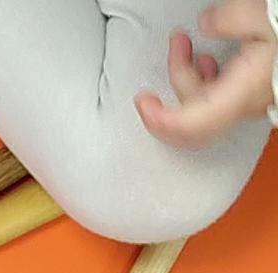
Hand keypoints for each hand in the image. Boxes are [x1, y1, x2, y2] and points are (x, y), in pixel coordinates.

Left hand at [136, 5, 275, 145]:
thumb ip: (230, 19)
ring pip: (208, 102)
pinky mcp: (259, 92)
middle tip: (177, 41)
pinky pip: (225, 95)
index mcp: (242, 93)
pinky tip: (212, 58)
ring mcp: (253, 101)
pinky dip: (211, 78)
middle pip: (195, 111)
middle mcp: (246, 105)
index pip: (191, 125)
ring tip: (188, 44)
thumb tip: (208, 24)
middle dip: (177, 78)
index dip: (160, 121)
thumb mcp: (264, 14)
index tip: (142, 102)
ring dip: (192, 75)